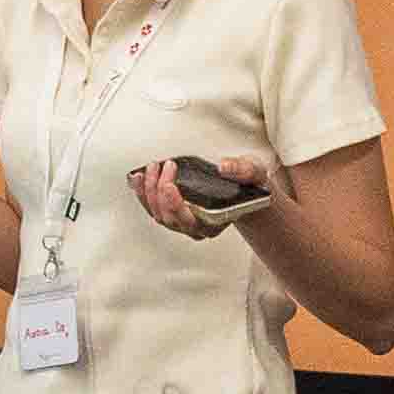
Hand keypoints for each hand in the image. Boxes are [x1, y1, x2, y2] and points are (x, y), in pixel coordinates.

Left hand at [132, 150, 288, 240]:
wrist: (246, 188)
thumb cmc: (250, 184)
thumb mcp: (255, 174)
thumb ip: (243, 171)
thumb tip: (224, 167)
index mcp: (215, 222)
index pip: (189, 222)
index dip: (174, 205)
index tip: (170, 183)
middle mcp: (196, 227)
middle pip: (168, 217)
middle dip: (159, 191)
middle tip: (162, 165)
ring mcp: (182, 221)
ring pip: (157, 214)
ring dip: (148, 191)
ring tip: (151, 168)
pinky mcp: (172, 211)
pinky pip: (152, 207)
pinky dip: (142, 193)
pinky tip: (138, 177)